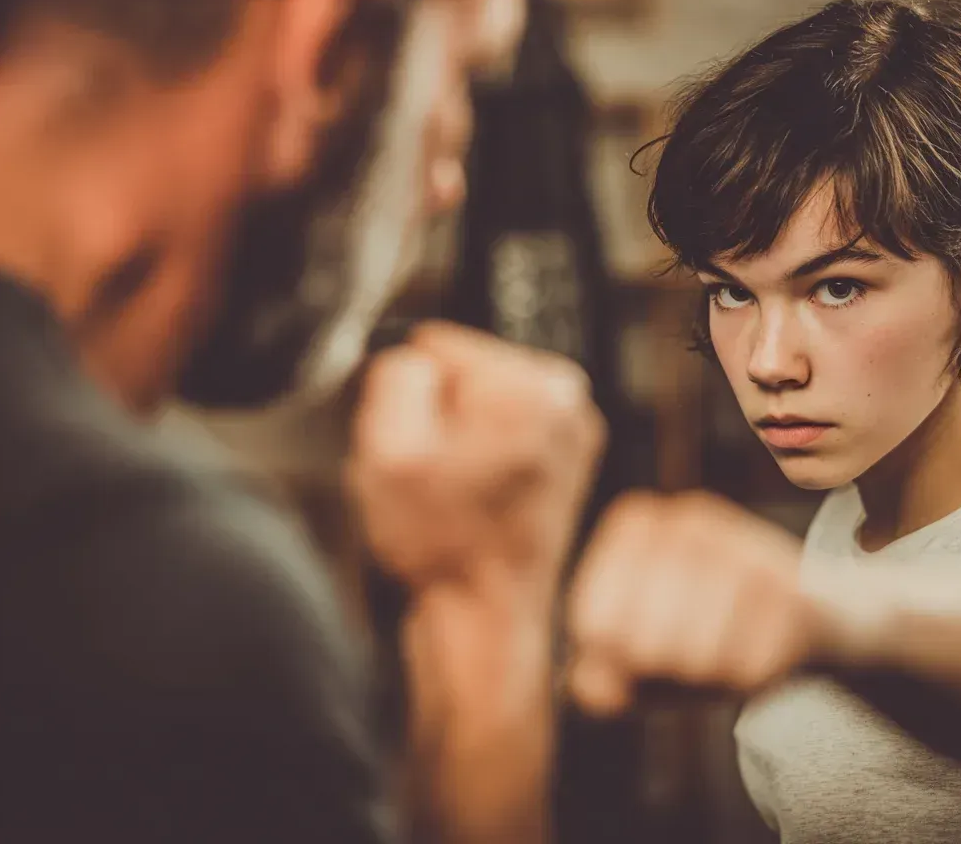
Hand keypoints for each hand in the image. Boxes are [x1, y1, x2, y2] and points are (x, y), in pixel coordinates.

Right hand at [347, 321, 605, 843]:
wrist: (487, 616)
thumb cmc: (444, 545)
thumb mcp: (387, 450)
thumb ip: (395, 377)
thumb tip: (410, 357)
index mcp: (531, 385)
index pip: (437, 345)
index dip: (410, 396)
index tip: (419, 449)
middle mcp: (566, 399)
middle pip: (463, 375)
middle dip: (436, 418)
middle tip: (436, 479)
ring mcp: (573, 430)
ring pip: (478, 408)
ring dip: (454, 443)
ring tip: (455, 496)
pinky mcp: (567, 459)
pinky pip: (499, 436)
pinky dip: (479, 462)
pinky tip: (474, 502)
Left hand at [567, 491, 840, 715]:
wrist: (812, 618)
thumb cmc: (704, 636)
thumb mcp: (641, 658)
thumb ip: (601, 678)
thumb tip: (592, 685)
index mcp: (637, 522)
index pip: (595, 622)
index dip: (616, 659)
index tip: (641, 653)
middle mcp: (687, 519)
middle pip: (643, 644)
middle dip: (665, 672)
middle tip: (690, 662)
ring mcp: (743, 545)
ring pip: (695, 659)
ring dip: (710, 679)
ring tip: (727, 653)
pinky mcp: (792, 589)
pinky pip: (747, 669)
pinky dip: (750, 681)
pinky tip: (763, 652)